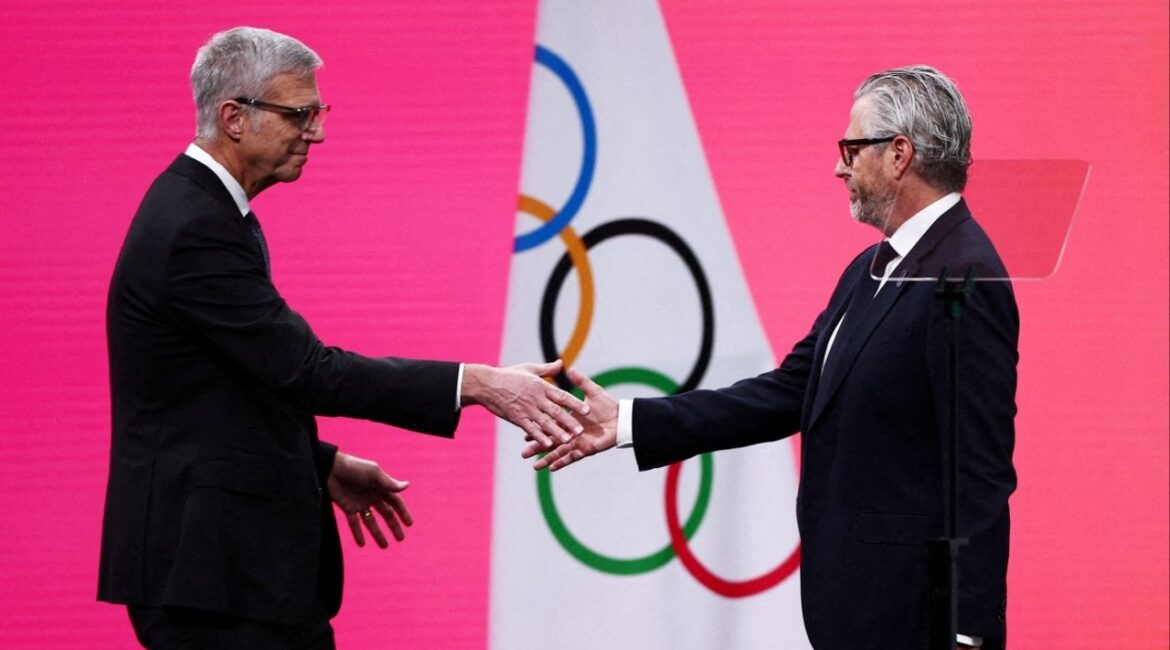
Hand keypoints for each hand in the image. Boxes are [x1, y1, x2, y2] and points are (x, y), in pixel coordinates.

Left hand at [328, 451, 411, 548]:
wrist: (330, 469)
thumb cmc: (354, 467)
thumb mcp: (373, 474)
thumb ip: (389, 483)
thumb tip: (407, 485)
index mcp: (380, 486)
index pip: (395, 502)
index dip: (403, 513)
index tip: (409, 524)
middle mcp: (372, 496)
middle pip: (385, 514)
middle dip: (393, 526)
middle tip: (400, 539)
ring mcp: (360, 503)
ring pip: (371, 522)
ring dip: (377, 534)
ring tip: (384, 546)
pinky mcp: (348, 508)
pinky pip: (354, 523)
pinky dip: (358, 534)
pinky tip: (362, 544)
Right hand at [460, 359, 589, 448]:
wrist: (487, 384)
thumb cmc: (508, 375)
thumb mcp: (529, 368)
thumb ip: (547, 368)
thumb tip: (561, 363)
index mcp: (541, 386)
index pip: (562, 396)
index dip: (575, 403)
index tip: (587, 410)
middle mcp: (536, 398)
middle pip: (556, 411)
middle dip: (569, 421)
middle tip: (581, 430)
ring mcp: (526, 409)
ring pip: (545, 422)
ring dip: (557, 432)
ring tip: (568, 440)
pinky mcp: (516, 417)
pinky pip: (530, 429)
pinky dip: (539, 436)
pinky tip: (547, 444)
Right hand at [525, 367, 617, 470]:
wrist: (623, 420)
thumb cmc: (608, 405)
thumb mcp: (592, 391)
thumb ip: (581, 382)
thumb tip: (570, 369)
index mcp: (570, 419)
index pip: (549, 424)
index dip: (538, 428)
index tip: (524, 433)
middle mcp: (571, 432)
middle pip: (550, 440)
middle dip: (536, 447)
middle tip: (523, 453)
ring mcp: (577, 442)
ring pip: (558, 451)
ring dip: (546, 458)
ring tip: (533, 466)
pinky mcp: (585, 449)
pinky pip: (572, 457)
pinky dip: (562, 462)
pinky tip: (551, 468)